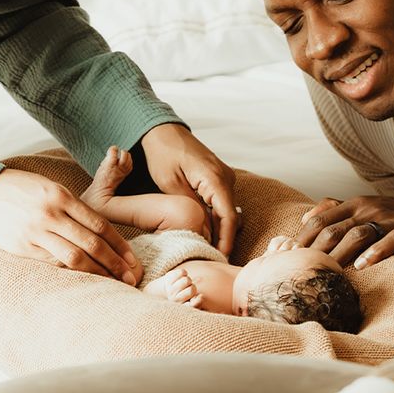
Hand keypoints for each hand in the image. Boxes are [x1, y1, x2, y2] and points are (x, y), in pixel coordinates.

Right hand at [0, 168, 141, 284]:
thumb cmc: (22, 188)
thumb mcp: (51, 188)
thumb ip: (73, 207)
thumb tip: (99, 231)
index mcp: (62, 196)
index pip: (100, 224)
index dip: (119, 244)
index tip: (132, 259)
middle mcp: (52, 214)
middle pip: (92, 243)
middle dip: (114, 262)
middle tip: (131, 277)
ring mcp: (37, 232)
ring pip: (75, 257)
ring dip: (98, 272)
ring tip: (112, 283)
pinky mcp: (24, 248)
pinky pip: (53, 263)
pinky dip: (72, 273)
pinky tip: (85, 280)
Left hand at [140, 124, 238, 255]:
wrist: (163, 131)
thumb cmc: (163, 153)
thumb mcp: (170, 183)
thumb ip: (189, 208)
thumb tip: (204, 233)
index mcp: (215, 178)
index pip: (228, 217)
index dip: (226, 241)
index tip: (221, 259)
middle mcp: (225, 177)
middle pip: (230, 216)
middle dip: (223, 240)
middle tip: (211, 261)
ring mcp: (224, 177)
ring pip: (226, 211)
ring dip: (219, 230)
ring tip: (206, 250)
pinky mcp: (218, 179)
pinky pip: (221, 203)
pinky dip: (215, 219)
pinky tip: (205, 233)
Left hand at [144, 266, 203, 307]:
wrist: (164, 289)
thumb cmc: (181, 295)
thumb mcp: (189, 302)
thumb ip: (196, 302)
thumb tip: (200, 297)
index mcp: (180, 306)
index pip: (191, 305)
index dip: (197, 301)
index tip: (200, 297)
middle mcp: (174, 299)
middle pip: (192, 289)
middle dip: (192, 287)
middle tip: (186, 288)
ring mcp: (170, 288)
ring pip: (187, 280)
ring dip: (187, 280)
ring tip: (182, 283)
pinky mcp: (168, 278)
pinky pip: (182, 272)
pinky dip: (183, 273)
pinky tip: (179, 277)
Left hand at [293, 195, 393, 268]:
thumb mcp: (370, 210)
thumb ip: (339, 211)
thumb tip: (307, 216)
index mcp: (357, 204)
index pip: (322, 220)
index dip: (303, 239)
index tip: (288, 257)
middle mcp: (371, 209)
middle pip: (335, 228)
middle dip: (315, 250)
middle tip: (301, 269)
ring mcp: (390, 219)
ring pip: (358, 234)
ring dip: (340, 253)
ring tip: (328, 270)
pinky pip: (390, 241)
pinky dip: (375, 252)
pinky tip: (363, 266)